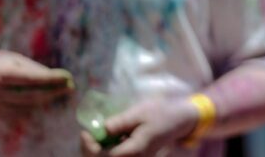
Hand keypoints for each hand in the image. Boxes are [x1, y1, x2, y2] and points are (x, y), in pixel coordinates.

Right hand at [0, 51, 73, 118]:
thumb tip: (64, 80)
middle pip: (30, 96)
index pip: (29, 78)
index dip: (50, 79)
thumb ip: (38, 71)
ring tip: (64, 94)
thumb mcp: (18, 61)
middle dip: (53, 92)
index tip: (67, 77)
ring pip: (28, 107)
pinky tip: (51, 104)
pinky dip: (38, 110)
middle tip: (71, 88)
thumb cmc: (5, 64)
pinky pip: (23, 115)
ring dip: (49, 102)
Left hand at [79, 96, 198, 155]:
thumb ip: (119, 122)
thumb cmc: (161, 113)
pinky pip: (116, 156)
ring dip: (97, 151)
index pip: (103, 156)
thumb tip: (100, 129)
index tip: (84, 131)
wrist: (179, 120)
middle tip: (86, 134)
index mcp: (135, 150)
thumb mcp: (140, 112)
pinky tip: (106, 139)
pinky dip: (106, 150)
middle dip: (90, 150)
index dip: (89, 146)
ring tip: (94, 135)